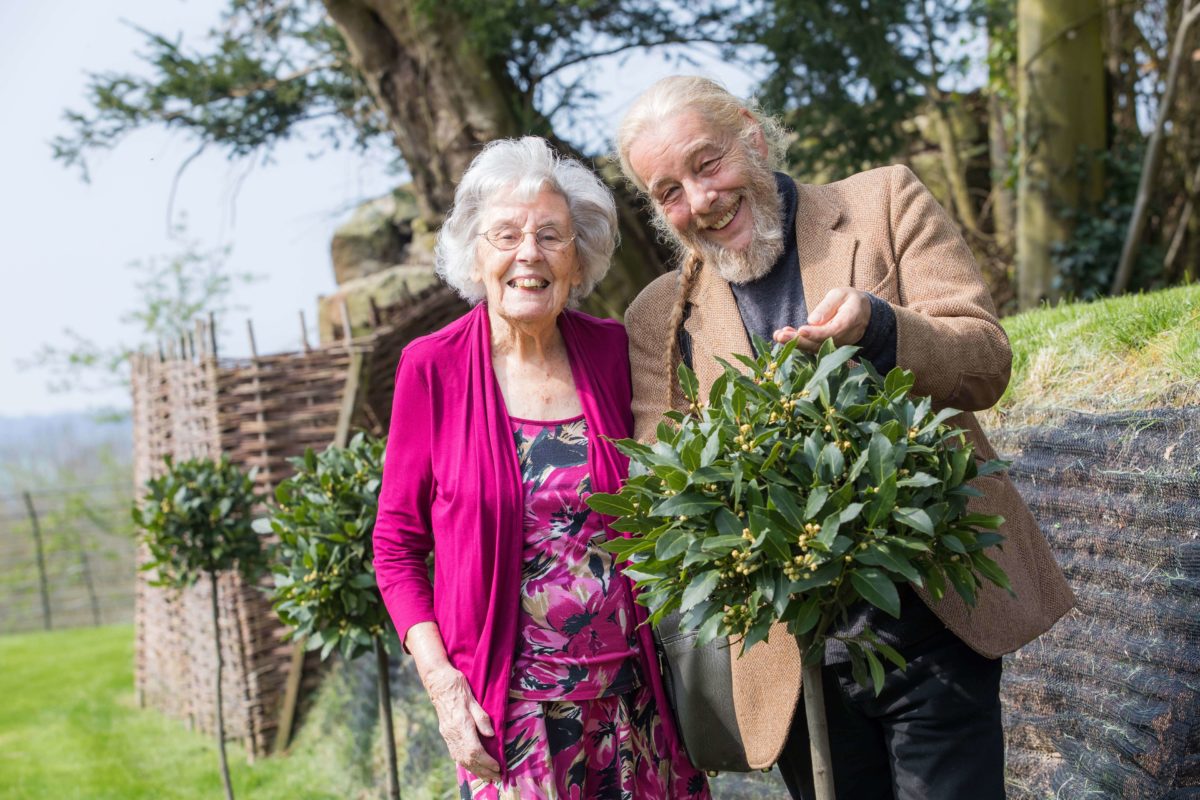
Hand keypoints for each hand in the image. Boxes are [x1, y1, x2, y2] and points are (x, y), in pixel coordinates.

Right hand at [424, 664, 500, 781]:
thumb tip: (491, 736)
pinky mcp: (446, 733)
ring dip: (475, 770)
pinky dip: (466, 763)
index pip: (475, 750)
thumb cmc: (458, 687)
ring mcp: (448, 734)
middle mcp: (453, 733)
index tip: (498, 766)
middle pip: (468, 759)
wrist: (438, 682)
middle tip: (496, 777)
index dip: (487, 761)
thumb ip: (482, 718)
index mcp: (461, 724)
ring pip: (461, 758)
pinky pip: (456, 753)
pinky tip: (473, 766)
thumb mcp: (473, 699)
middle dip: (483, 770)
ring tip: (487, 776)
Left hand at [773, 287, 872, 350]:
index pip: (832, 331)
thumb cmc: (849, 300)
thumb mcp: (840, 295)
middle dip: (799, 341)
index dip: (816, 333)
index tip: (801, 330)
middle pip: (820, 343)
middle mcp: (843, 338)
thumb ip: (827, 306)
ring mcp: (836, 346)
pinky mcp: (828, 348)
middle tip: (780, 335)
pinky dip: (797, 343)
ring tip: (777, 335)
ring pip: (814, 348)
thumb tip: (812, 321)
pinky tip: (782, 335)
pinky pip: (812, 348)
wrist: (863, 314)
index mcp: (849, 321)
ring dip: (794, 343)